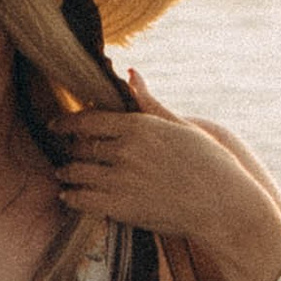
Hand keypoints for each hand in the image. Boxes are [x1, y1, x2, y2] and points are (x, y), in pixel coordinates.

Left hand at [49, 74, 280, 280]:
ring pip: (76, 173)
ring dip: (66, 173)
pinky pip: (82, 200)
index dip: (67, 123)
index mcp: (139, 126)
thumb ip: (150, 103)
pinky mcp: (121, 208)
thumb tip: (131, 72)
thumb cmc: (211, 164)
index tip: (56, 125)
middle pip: (80, 147)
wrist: (224, 207)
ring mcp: (121, 180)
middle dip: (69, 149)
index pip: (88, 120)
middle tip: (64, 152)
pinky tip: (70, 196)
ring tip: (64, 174)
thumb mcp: (182, 127)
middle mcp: (125, 151)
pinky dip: (71, 197)